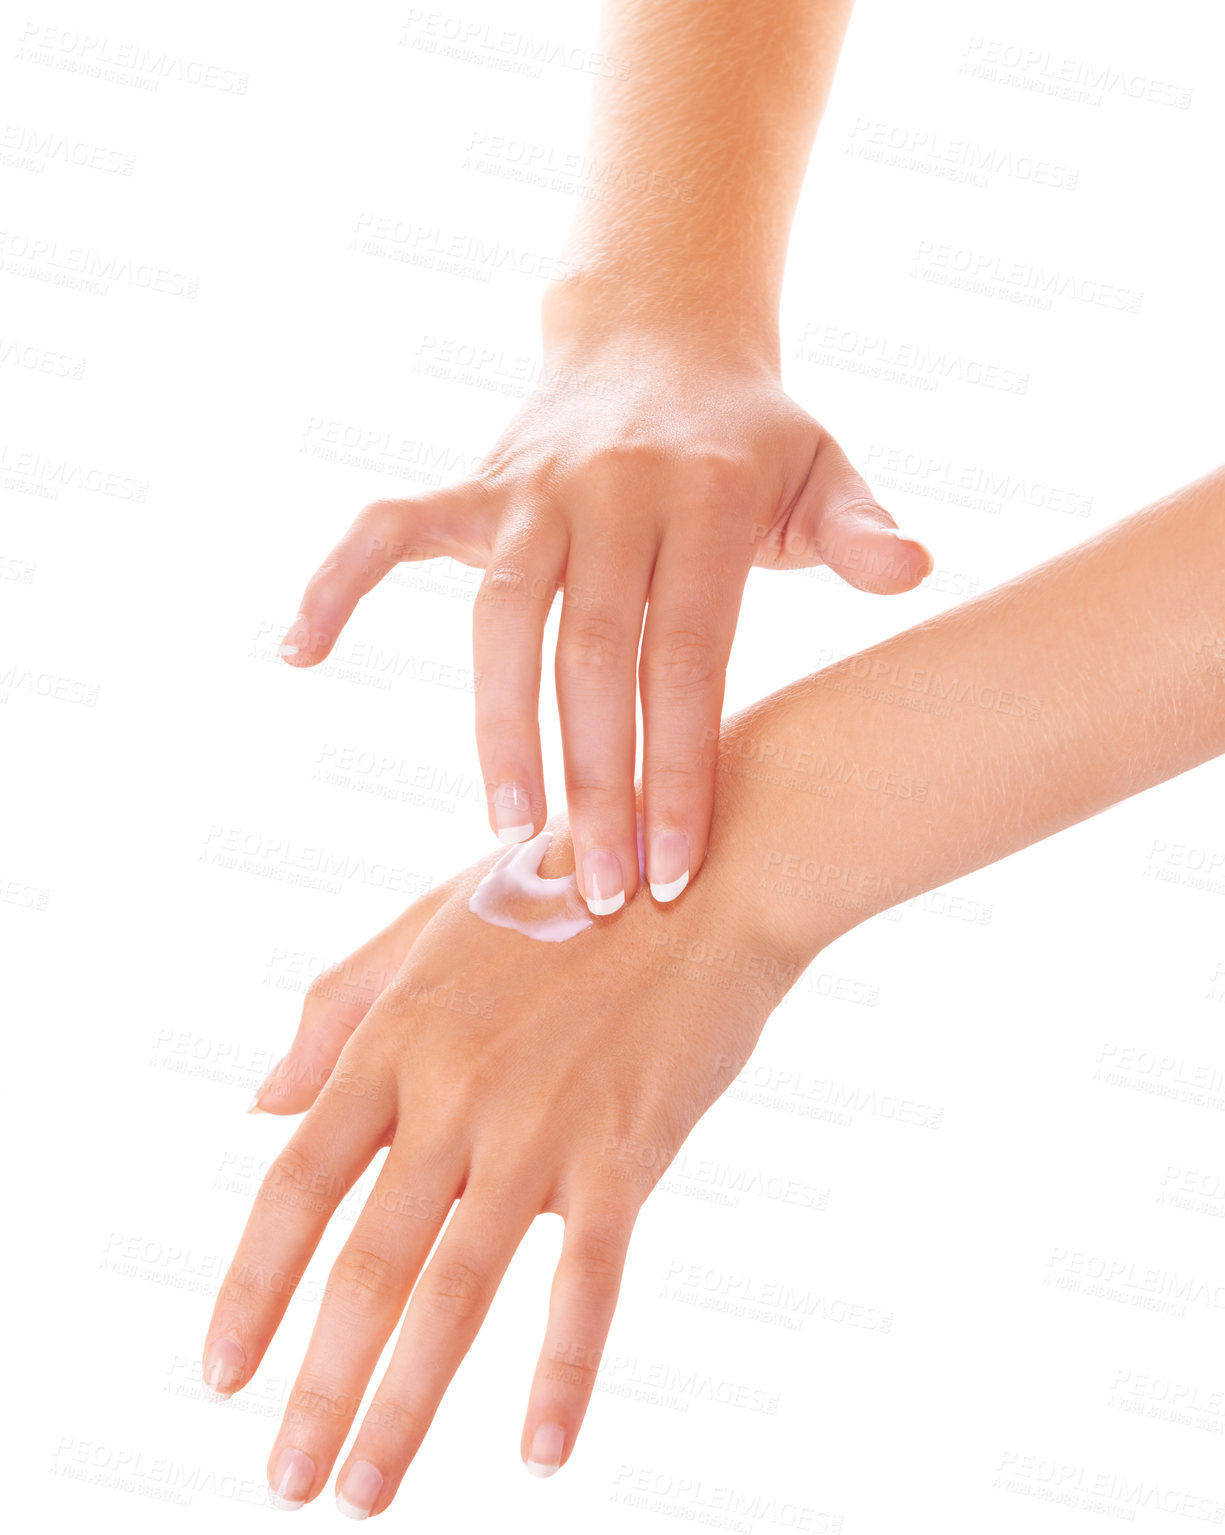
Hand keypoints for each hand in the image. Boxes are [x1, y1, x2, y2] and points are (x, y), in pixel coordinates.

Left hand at [202, 823, 792, 1515]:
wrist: (708, 869)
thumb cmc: (566, 892)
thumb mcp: (430, 925)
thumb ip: (339, 1011)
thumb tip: (260, 1106)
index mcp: (396, 1037)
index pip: (297, 1184)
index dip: (251, 1287)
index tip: (220, 1374)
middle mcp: (452, 1090)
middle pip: (365, 1264)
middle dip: (318, 1386)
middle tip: (286, 1484)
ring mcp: (540, 1124)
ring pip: (456, 1288)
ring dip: (404, 1406)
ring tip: (362, 1493)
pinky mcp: (627, 1148)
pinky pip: (588, 1282)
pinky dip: (563, 1373)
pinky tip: (541, 1454)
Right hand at [278, 317, 929, 914]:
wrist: (663, 337)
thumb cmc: (752, 439)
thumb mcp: (823, 472)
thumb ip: (862, 529)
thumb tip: (913, 570)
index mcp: (704, 499)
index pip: (689, 657)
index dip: (680, 770)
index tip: (678, 874)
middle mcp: (610, 492)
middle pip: (592, 657)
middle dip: (596, 784)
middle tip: (599, 893)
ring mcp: (529, 489)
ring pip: (499, 621)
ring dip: (498, 729)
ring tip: (503, 834)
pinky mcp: (472, 489)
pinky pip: (386, 529)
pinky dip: (336, 580)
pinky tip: (297, 653)